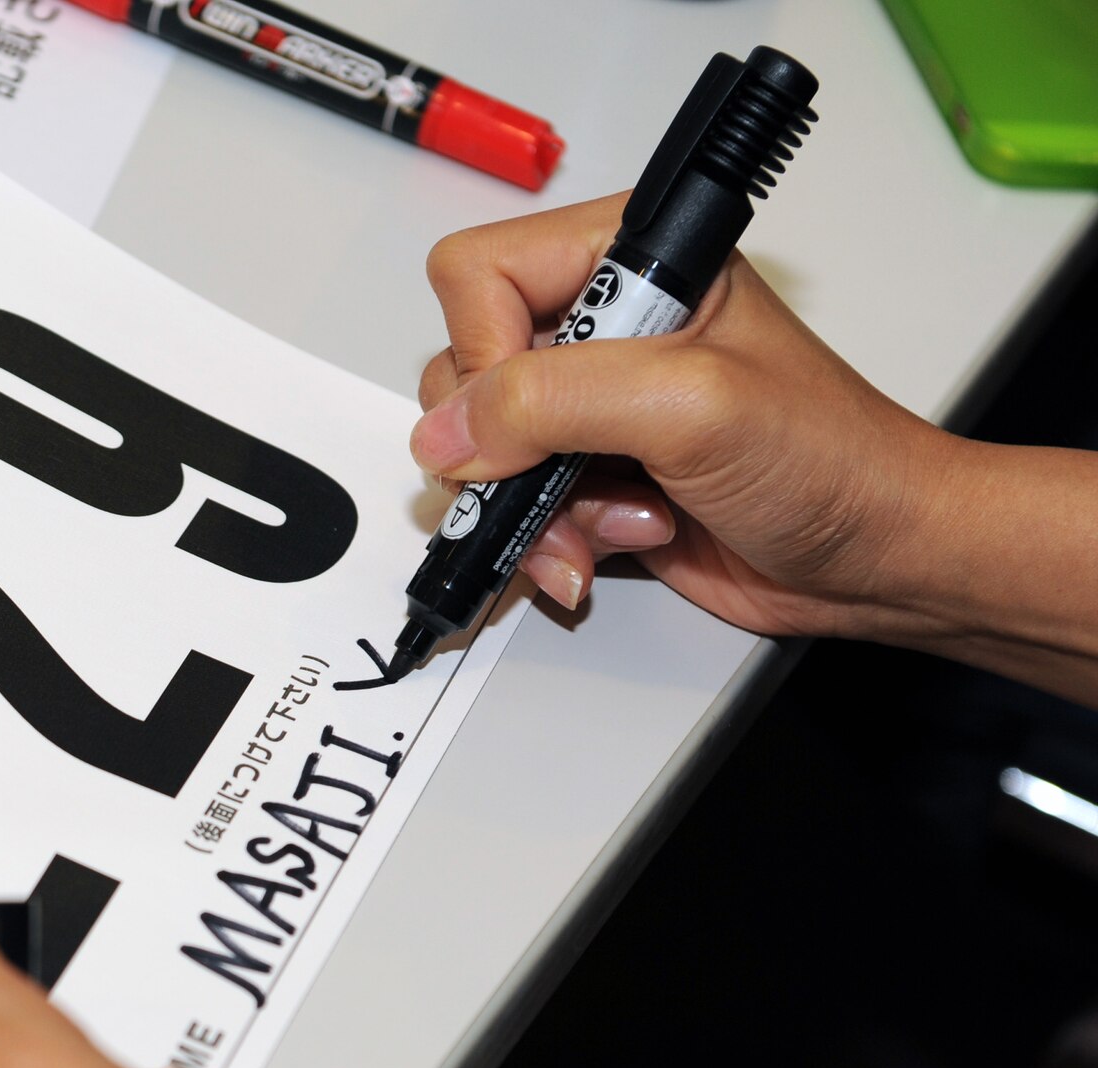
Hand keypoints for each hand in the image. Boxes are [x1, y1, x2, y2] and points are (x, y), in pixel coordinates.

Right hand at [412, 192, 951, 640]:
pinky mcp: (585, 474)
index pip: (478, 275)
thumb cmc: (828, 459)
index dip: (484, 353)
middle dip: (508, 449)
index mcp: (630, 257)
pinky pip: (508, 506)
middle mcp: (599, 323)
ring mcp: (587, 405)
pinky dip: (547, 540)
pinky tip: (617, 542)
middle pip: (464, 370)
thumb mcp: (689, 406)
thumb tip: (447, 432)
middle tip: (574, 478)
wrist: (876, 556)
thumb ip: (553, 401)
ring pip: (476, 451)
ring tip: (619, 519)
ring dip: (534, 506)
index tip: (527, 420)